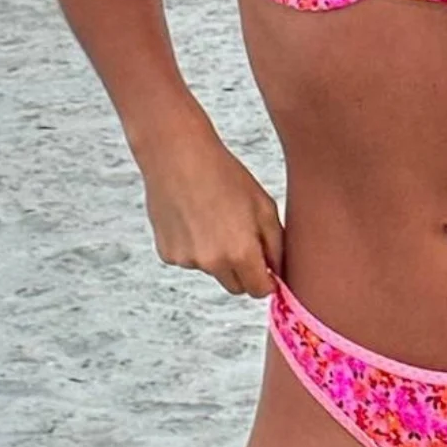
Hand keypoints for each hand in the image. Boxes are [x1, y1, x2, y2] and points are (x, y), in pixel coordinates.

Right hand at [140, 115, 283, 298]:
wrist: (177, 155)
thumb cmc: (223, 175)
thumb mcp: (264, 206)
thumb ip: (277, 246)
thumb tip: (278, 273)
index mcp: (241, 253)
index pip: (260, 291)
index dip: (266, 281)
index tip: (267, 272)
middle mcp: (212, 263)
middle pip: (235, 287)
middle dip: (243, 272)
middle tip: (241, 239)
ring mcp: (187, 261)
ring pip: (211, 271)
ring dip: (216, 256)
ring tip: (213, 218)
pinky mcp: (167, 254)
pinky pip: (189, 260)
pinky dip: (194, 247)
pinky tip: (193, 218)